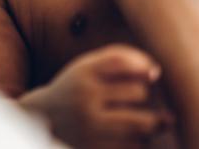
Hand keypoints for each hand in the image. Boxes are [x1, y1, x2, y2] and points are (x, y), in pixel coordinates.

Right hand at [21, 44, 172, 148]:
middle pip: (138, 92)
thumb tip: (156, 73)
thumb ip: (120, 59)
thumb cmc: (76, 87)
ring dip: (145, 121)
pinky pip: (134, 146)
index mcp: (82, 72)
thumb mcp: (88, 66)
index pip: (122, 61)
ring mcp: (89, 125)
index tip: (150, 73)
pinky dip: (136, 141)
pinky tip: (122, 135)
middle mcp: (84, 97)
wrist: (42, 119)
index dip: (143, 66)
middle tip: (131, 96)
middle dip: (140, 94)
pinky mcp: (94, 148)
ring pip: (142, 124)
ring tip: (131, 117)